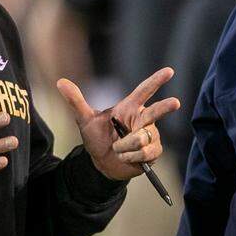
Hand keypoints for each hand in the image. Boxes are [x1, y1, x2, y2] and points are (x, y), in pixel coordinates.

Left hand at [56, 67, 180, 180]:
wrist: (101, 164)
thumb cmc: (96, 138)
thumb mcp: (85, 120)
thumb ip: (76, 101)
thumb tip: (60, 82)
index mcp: (130, 108)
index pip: (145, 91)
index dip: (157, 80)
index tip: (169, 71)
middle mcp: (143, 119)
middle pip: (157, 111)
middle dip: (166, 107)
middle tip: (175, 102)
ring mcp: (151, 135)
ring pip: (143, 138)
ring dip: (126, 146)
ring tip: (118, 149)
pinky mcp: (154, 151)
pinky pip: (146, 152)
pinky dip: (131, 156)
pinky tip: (126, 157)